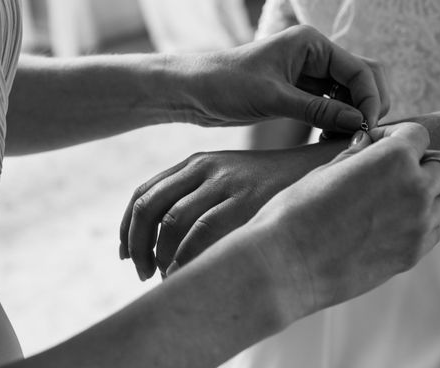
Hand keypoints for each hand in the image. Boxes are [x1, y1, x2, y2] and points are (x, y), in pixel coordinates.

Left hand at [119, 141, 348, 280]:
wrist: (315, 170)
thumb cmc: (268, 185)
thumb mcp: (228, 180)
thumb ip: (196, 199)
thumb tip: (161, 240)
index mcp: (196, 163)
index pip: (143, 193)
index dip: (127, 227)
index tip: (124, 253)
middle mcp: (204, 168)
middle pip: (148, 207)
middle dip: (136, 244)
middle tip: (139, 271)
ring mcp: (225, 182)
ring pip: (172, 223)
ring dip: (160, 256)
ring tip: (162, 277)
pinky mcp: (246, 199)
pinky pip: (202, 234)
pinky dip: (187, 258)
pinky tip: (186, 274)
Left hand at [177, 25, 388, 131]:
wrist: (194, 90)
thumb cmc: (226, 84)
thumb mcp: (273, 98)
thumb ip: (318, 110)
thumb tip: (359, 123)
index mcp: (312, 43)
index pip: (360, 69)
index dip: (370, 100)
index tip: (367, 128)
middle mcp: (316, 55)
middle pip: (362, 79)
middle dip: (367, 106)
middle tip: (361, 135)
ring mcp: (309, 74)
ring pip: (349, 94)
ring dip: (352, 116)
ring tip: (342, 140)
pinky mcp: (300, 92)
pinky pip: (332, 106)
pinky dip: (336, 121)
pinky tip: (327, 138)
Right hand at [241, 123, 439, 316]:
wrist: (286, 264)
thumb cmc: (295, 211)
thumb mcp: (324, 171)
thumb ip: (355, 154)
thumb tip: (367, 142)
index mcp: (392, 159)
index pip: (419, 134)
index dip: (398, 135)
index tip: (378, 143)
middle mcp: (415, 189)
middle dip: (419, 162)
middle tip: (390, 170)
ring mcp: (418, 226)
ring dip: (428, 193)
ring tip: (394, 198)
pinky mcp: (412, 255)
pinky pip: (434, 231)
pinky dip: (422, 223)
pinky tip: (389, 224)